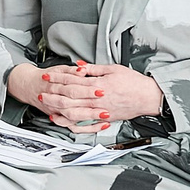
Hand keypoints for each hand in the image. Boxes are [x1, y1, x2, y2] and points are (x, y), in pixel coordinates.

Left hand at [33, 62, 164, 133]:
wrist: (147, 97)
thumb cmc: (133, 83)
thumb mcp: (113, 69)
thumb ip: (93, 69)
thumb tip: (78, 66)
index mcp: (98, 84)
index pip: (72, 80)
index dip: (57, 78)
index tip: (47, 76)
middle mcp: (97, 99)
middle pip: (69, 97)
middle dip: (53, 94)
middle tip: (41, 92)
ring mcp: (99, 111)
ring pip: (73, 112)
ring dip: (58, 109)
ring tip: (48, 107)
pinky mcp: (103, 119)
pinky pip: (84, 124)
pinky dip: (72, 123)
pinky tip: (64, 120)